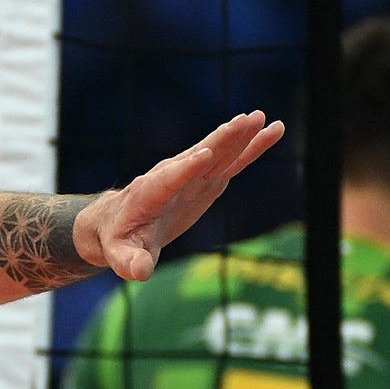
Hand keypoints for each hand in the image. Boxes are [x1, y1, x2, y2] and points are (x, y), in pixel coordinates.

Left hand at [79, 110, 283, 280]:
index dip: (186, 168)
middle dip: (219, 140)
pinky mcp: (206, 179)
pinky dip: (250, 147)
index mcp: (150, 194)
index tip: (204, 153)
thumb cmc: (119, 239)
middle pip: (198, 156)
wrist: (117, 223)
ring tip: (261, 117)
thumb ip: (130, 261)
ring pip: (219, 153)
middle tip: (243, 121)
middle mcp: (171, 178)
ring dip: (239, 136)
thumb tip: (139, 272)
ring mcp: (191, 176)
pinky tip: (272, 130)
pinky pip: (231, 161)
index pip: (169, 179)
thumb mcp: (121, 254)